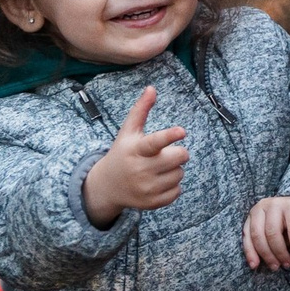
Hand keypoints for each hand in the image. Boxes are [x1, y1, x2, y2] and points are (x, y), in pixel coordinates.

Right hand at [82, 86, 188, 229]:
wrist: (107, 186)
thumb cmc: (123, 152)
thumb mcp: (128, 131)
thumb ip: (141, 110)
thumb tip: (152, 88)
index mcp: (135, 150)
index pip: (155, 142)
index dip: (169, 136)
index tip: (182, 131)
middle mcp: (140, 170)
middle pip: (177, 157)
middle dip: (179, 152)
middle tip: (169, 152)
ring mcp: (146, 188)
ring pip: (179, 174)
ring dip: (175, 169)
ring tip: (159, 168)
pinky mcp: (152, 203)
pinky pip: (177, 191)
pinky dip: (173, 185)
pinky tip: (159, 181)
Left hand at [243, 194, 289, 269]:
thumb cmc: (289, 226)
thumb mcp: (274, 235)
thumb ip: (264, 244)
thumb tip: (255, 264)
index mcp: (256, 212)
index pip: (248, 234)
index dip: (250, 252)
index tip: (255, 266)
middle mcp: (264, 205)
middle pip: (259, 234)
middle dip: (267, 254)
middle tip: (275, 267)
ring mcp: (279, 204)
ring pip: (273, 233)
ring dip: (280, 252)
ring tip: (287, 262)